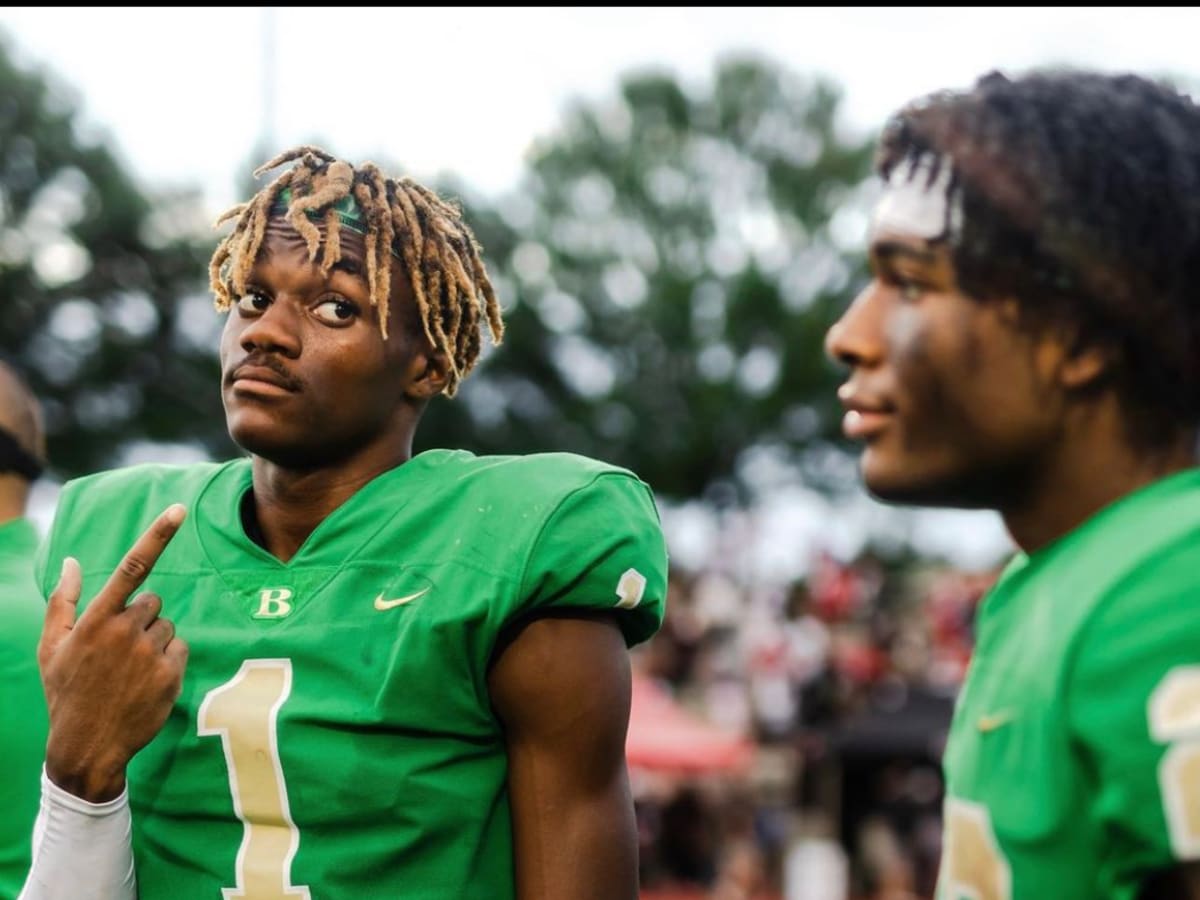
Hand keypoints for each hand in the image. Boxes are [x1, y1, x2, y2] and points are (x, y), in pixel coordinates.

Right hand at [38, 504, 190, 801]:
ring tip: (129, 671)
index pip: (132, 566)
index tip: (179, 509)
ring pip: (168, 627)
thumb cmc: (66, 691)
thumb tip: (71, 561)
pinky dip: (168, 661)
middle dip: (141, 620)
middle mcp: (125, 631)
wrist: (87, 746)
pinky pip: (181, 650)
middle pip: (153, 602)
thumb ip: (63, 601)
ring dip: (154, 642)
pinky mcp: (171, 674)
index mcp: (96, 620)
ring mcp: (150, 653)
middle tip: (118, 652)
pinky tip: (146, 683)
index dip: (158, 535)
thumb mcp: (52, 647)